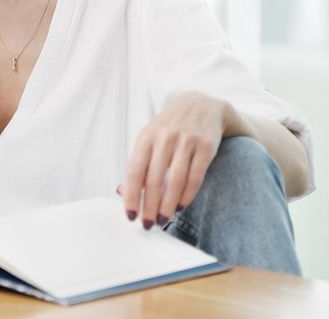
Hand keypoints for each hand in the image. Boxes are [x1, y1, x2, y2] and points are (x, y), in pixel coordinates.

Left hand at [119, 91, 230, 228]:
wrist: (201, 104)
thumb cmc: (170, 127)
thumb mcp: (150, 138)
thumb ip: (138, 164)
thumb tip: (122, 193)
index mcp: (146, 137)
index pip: (135, 171)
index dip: (132, 196)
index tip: (131, 216)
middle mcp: (165, 138)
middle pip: (154, 179)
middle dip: (150, 206)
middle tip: (149, 224)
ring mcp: (186, 141)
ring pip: (175, 181)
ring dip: (169, 205)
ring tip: (164, 220)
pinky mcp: (206, 147)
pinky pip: (195, 177)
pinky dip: (187, 195)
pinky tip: (180, 206)